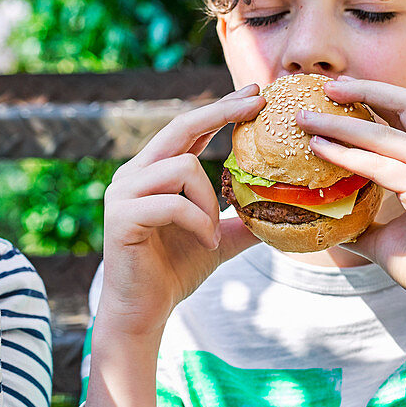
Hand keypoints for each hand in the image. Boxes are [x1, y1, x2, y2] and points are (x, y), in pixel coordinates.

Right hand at [98, 84, 263, 339]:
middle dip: (221, 112)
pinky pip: (172, 204)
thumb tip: (284, 211)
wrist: (143, 312)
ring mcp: (123, 193)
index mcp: (152, 172)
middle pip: (180, 127)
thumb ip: (241, 221)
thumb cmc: (173, 273)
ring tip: (212, 233)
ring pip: (182, 168)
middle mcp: (132, 175)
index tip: (255, 94)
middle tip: (258, 104)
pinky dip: (197, 222)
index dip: (220, 108)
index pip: (188, 128)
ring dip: (209, 201)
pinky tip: (203, 243)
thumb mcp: (217, 240)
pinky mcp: (122, 217)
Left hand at [297, 77, 405, 338]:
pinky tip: (320, 150)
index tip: (338, 92)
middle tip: (322, 87)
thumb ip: (361, 221)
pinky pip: (382, 167)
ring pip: (387, 134)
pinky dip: (347, 156)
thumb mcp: (387, 237)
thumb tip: (325, 220)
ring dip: (342, 122)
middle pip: (405, 105)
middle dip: (362, 91)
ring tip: (306, 118)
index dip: (375, 97)